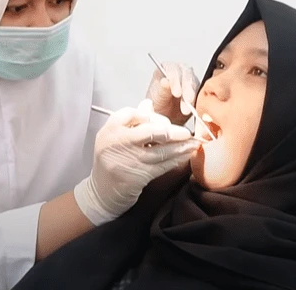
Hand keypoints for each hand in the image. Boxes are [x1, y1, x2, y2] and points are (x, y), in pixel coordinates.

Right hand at [74, 99, 199, 224]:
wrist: (102, 192)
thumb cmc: (111, 161)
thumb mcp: (115, 138)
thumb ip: (132, 121)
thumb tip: (148, 103)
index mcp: (110, 129)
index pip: (132, 113)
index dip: (151, 116)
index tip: (163, 121)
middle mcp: (118, 142)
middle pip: (151, 131)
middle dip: (172, 131)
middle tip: (186, 133)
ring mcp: (130, 159)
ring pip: (162, 150)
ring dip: (181, 147)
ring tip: (194, 143)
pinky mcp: (140, 175)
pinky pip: (164, 164)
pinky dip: (177, 159)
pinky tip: (186, 155)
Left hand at [146, 62, 198, 125]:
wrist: (164, 115)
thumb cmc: (157, 103)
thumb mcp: (156, 98)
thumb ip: (161, 89)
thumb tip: (165, 81)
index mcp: (166, 68)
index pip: (172, 69)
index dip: (176, 80)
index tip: (176, 93)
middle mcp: (179, 71)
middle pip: (187, 75)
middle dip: (187, 89)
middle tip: (186, 100)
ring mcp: (189, 79)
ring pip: (194, 84)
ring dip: (192, 97)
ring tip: (187, 109)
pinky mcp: (197, 89)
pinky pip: (200, 93)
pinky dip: (197, 101)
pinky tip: (193, 109)